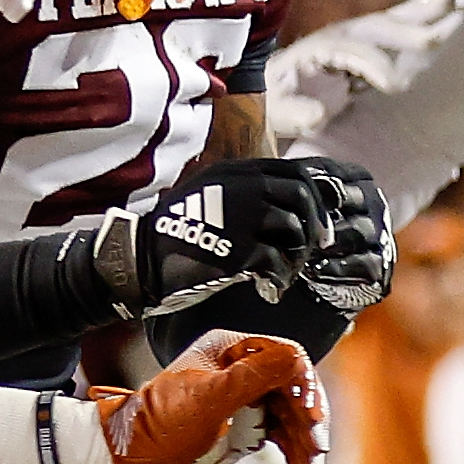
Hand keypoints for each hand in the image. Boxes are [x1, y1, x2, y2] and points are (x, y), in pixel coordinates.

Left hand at [92, 331, 322, 463]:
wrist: (128, 458)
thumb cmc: (155, 425)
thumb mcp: (207, 399)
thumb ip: (252, 377)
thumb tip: (296, 358)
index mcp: (230, 351)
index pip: (284, 357)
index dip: (303, 385)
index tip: (310, 414)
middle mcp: (240, 371)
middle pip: (293, 388)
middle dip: (308, 420)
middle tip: (316, 448)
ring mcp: (243, 399)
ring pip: (290, 414)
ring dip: (305, 439)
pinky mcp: (243, 425)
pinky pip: (279, 434)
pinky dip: (293, 450)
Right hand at [94, 156, 377, 314]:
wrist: (140, 257)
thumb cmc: (180, 232)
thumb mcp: (215, 198)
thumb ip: (251, 196)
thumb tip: (298, 212)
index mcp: (239, 172)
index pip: (298, 172)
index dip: (320, 199)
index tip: (323, 226)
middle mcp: (243, 187)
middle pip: (304, 198)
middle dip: (316, 228)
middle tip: (312, 253)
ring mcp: (240, 216)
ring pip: (295, 231)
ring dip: (297, 259)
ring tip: (281, 275)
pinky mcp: (236, 249)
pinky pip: (277, 263)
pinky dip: (279, 280)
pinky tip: (268, 291)